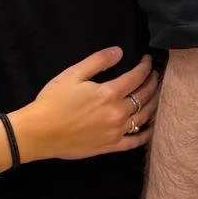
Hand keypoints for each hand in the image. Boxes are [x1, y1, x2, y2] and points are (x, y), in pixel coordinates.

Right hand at [11, 48, 157, 161]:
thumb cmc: (55, 99)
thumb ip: (98, 61)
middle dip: (152, 83)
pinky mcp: (111, 147)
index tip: (148, 60)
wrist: (42, 131)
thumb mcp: (73, 74)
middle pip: (144, 97)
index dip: (145, 67)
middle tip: (155, 75)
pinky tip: (149, 127)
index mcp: (109, 93)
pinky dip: (146, 133)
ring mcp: (116, 132)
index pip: (136, 78)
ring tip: (155, 95)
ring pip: (144, 117)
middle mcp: (118, 113)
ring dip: (153, 104)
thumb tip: (119, 51)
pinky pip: (135, 141)